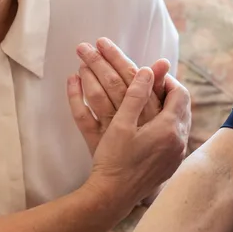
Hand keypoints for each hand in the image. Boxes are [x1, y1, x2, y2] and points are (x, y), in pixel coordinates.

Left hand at [68, 38, 170, 155]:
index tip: (110, 46)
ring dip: (90, 73)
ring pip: (99, 96)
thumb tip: (161, 61)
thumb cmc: (148, 152)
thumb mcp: (160, 122)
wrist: (127, 189)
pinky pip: (82, 117)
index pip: (139, 80)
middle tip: (92, 42)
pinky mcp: (97, 142)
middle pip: (117, 83)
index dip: (123, 59)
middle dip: (105, 59)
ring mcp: (113, 132)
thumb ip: (158, 91)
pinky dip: (75, 97)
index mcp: (154, 116)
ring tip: (81, 56)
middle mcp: (134, 122)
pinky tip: (71, 79)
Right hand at [83, 66, 189, 213]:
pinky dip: (168, 126)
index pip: (179, 94)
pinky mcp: (170, 166)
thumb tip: (148, 70)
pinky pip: (176, 138)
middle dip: (170, 93)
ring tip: (154, 102)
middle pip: (183, 108)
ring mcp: (176, 156)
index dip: (167, 80)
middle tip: (155, 85)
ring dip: (170, 109)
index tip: (153, 74)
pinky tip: (153, 126)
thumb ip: (136, 95)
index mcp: (169, 129)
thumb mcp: (121, 123)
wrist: (112, 197)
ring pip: (181, 123)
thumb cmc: (114, 160)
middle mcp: (179, 142)